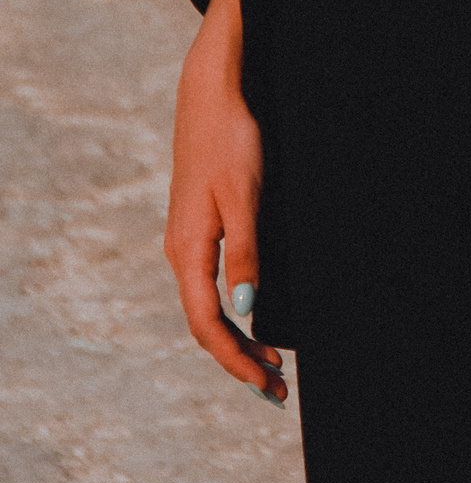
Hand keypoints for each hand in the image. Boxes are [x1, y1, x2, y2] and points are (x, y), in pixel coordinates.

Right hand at [163, 0, 286, 404]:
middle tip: (278, 389)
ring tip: (272, 364)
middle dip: (240, 360)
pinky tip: (256, 316)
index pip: (208, 325)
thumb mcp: (245, 197)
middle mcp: (181, 253)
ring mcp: (188, 240)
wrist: (211, 93)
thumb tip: (247, 311)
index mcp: (188, 251)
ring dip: (239, 338)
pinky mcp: (199, 226)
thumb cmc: (231, 140)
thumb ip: (246, 254)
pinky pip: (211, 285)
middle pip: (206, 324)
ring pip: (209, 306)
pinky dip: (234, 310)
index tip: (267, 383)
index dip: (237, 360)